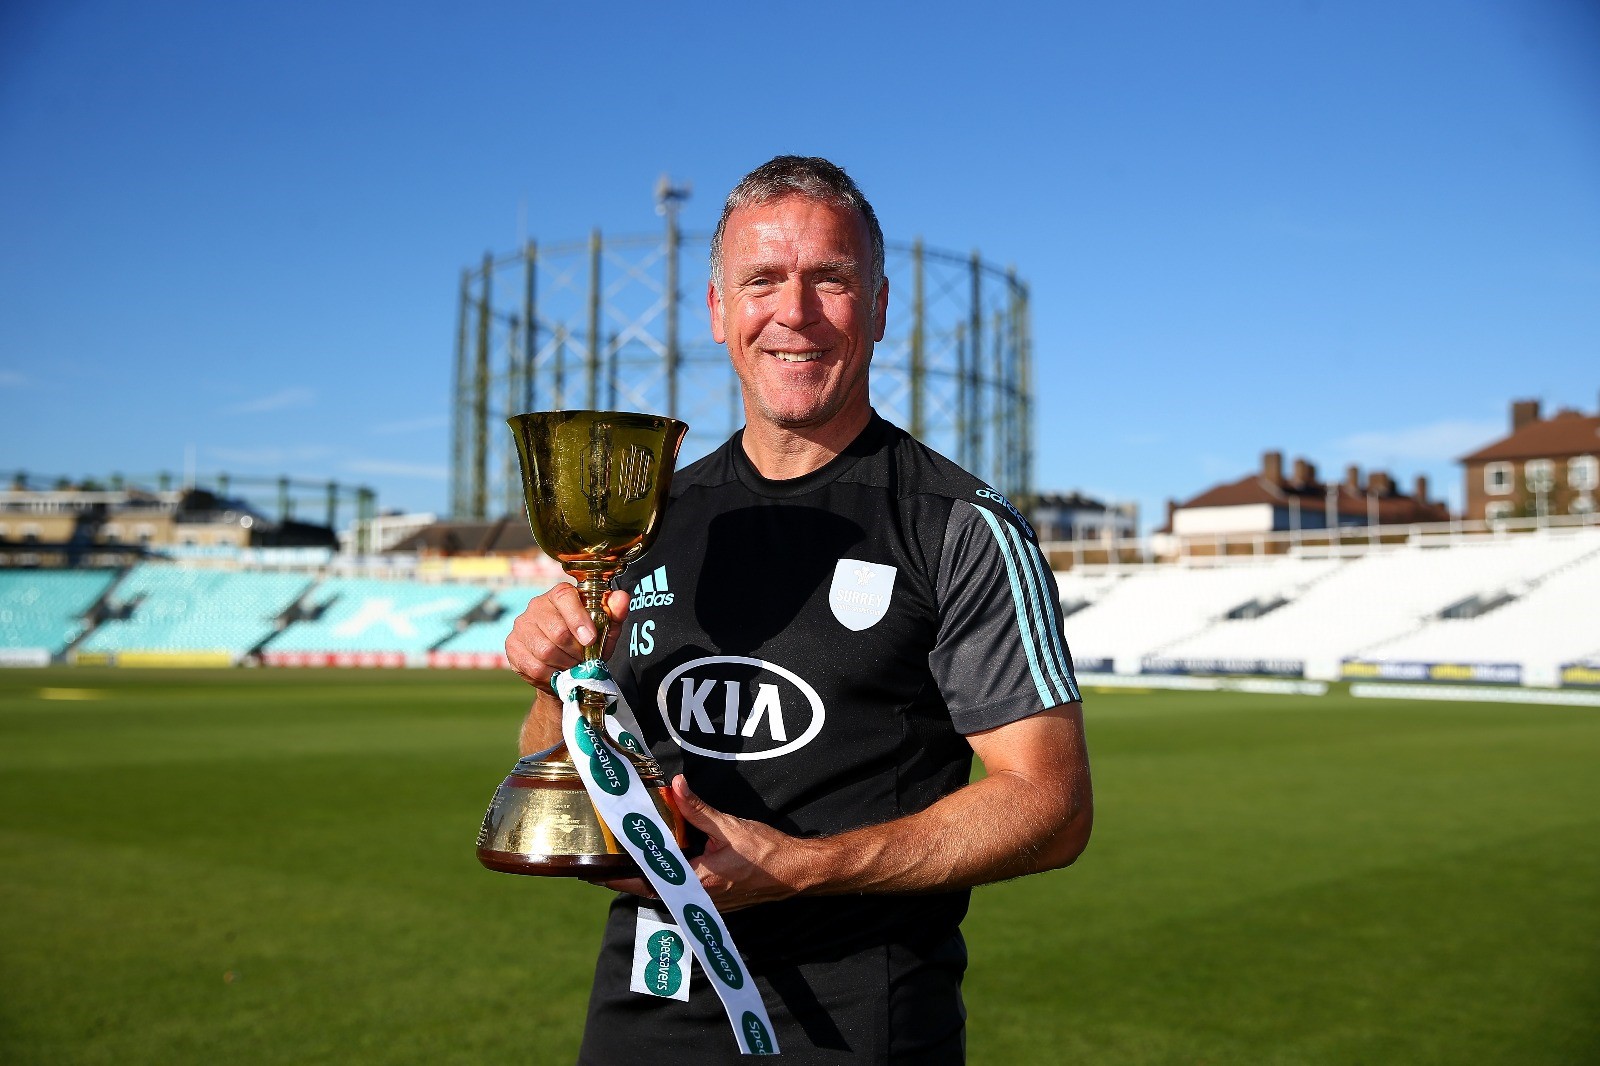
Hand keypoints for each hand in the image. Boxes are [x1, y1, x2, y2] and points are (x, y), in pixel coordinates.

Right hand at [504, 583, 629, 690]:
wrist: (564, 670)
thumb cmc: (587, 644)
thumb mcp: (606, 629)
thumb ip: (615, 612)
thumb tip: (622, 598)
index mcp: (560, 594)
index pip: (565, 597)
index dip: (579, 619)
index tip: (590, 638)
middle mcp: (537, 605)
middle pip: (557, 630)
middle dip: (576, 651)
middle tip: (584, 659)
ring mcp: (521, 625)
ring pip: (545, 651)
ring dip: (565, 664)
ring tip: (572, 666)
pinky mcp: (512, 646)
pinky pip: (534, 665)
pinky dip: (551, 675)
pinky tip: (558, 672)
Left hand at [582, 777, 816, 910]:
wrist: (795, 873)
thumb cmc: (766, 854)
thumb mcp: (730, 827)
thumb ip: (698, 810)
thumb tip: (677, 786)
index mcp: (696, 882)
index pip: (646, 882)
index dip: (617, 878)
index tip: (593, 872)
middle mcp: (696, 898)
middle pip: (650, 888)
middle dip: (626, 875)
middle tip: (603, 859)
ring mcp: (705, 903)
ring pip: (664, 890)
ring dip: (646, 875)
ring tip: (625, 858)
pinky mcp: (713, 901)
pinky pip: (680, 890)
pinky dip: (666, 876)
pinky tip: (662, 860)